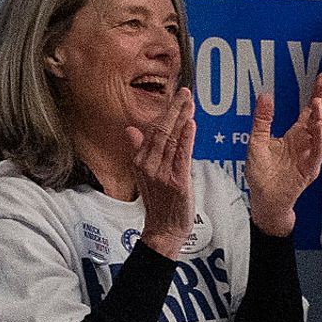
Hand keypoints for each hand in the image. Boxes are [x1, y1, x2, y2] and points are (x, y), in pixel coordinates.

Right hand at [136, 106, 196, 256]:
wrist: (163, 231)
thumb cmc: (158, 203)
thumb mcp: (144, 174)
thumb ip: (139, 150)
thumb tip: (130, 130)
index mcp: (140, 161)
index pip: (152, 130)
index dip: (165, 112)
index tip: (175, 96)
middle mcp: (148, 165)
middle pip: (161, 131)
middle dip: (173, 109)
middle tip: (184, 91)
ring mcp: (161, 174)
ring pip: (171, 140)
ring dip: (182, 119)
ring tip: (190, 102)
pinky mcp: (176, 182)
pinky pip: (181, 156)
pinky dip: (186, 139)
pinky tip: (191, 124)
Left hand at [242, 65, 321, 236]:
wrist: (264, 200)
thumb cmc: (262, 174)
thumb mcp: (257, 141)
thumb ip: (262, 120)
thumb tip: (265, 96)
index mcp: (296, 135)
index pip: (309, 111)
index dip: (317, 94)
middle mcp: (305, 143)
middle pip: (319, 118)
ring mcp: (309, 156)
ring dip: (321, 119)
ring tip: (318, 105)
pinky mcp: (309, 170)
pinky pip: (318, 154)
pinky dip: (319, 142)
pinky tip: (318, 130)